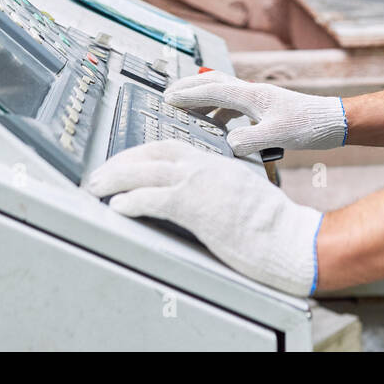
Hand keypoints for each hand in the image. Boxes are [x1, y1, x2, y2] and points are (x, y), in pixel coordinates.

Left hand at [86, 141, 322, 295]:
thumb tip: (199, 197)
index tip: (123, 161)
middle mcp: (204, 166)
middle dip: (119, 162)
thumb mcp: (241, 193)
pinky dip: (131, 201)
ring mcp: (199, 184)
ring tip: (96, 188)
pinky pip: (153, 198)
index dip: (140, 152)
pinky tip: (118, 208)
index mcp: (215, 162)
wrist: (287, 237)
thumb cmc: (271, 224)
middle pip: (151, 153)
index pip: (169, 146)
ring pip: (146, 172)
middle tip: (98, 175)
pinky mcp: (195, 206)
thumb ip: (218, 188)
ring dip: (115, 179)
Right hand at [163, 70, 346, 154]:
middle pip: (215, 83)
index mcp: (252, 95)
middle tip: (170, 95)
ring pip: (224, 93)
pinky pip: (235, 105)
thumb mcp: (277, 136)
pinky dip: (221, 111)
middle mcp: (253, 93)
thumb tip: (227, 145)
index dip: (188, 94)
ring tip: (189, 111)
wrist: (334, 122)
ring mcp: (260, 99)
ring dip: (205, 99)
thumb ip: (250, 140)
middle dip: (191, 88)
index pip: (212, 90)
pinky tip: (221, 126)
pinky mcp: (267, 109)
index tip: (167, 98)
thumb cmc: (310, 126)